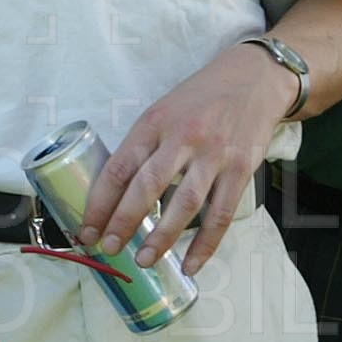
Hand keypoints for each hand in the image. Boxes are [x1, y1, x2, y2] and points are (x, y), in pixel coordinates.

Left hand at [75, 45, 293, 276]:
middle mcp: (183, 136)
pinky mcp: (241, 168)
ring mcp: (215, 154)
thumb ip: (146, 145)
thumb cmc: (201, 98)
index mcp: (155, 121)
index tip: (87, 230)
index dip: (100, 202)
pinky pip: (221, 214)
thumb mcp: (165, 109)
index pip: (120, 166)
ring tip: (144, 260)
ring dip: (162, 237)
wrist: (254, 77)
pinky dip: (206, 244)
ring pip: (185, 203)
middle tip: (109, 248)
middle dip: (124, 222)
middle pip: (148, 186)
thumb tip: (117, 195)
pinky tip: (191, 264)